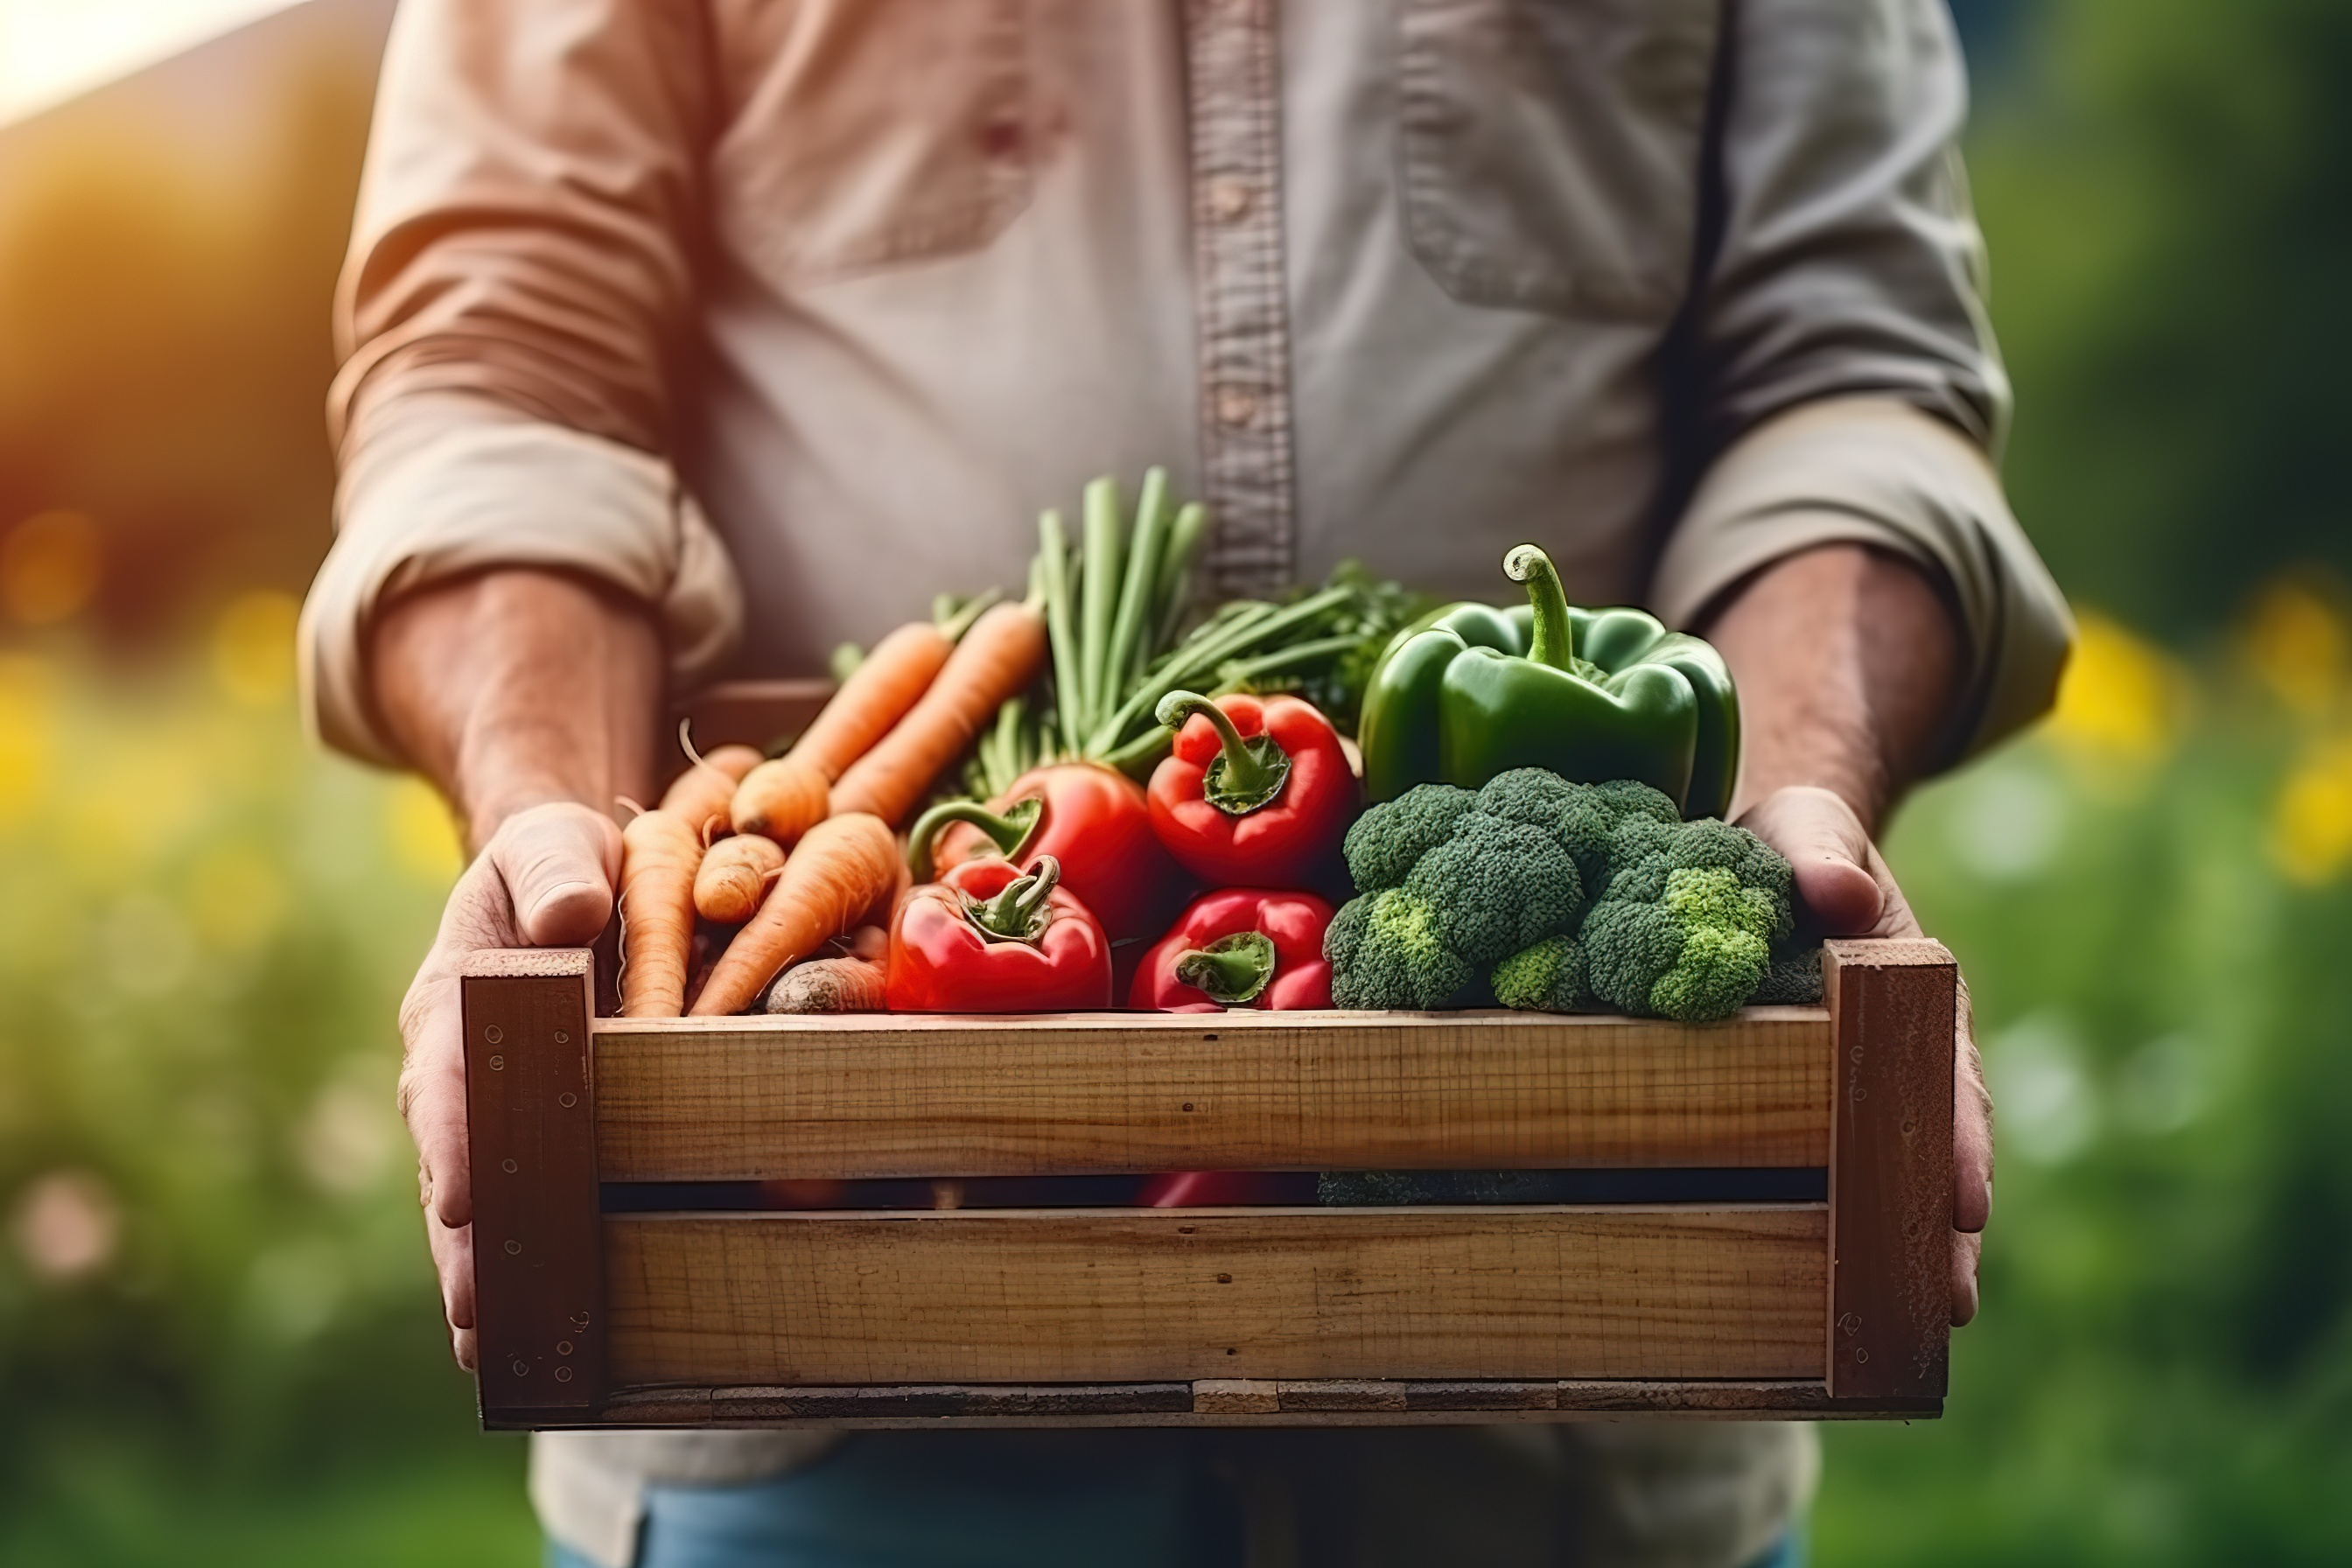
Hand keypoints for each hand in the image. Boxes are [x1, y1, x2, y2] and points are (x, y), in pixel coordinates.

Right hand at [396, 801, 620, 1369]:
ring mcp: (489, 1112)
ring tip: (496, 1350)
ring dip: (486, 1272)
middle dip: (464, 1240)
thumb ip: (558, 868)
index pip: (448, 1073)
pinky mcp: (528, 1137)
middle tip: (480, 1313)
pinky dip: (527, 1261)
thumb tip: (572, 914)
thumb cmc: (563, 861)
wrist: (569, 879)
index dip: (455, 1137)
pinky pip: (519, 1203)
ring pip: (478, 1202)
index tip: (461, 1200)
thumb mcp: (556, 844)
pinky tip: (547, 1327)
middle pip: (453, 1162)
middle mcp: (456, 1069)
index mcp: (454, 1000)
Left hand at [1739, 784, 1991, 1326]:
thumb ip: (1818, 850)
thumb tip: (1839, 897)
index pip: (1942, 1066)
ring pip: (1898, 1161)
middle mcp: (1902, 1038)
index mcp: (1909, 980)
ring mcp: (1864, 1072)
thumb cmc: (1789, 839)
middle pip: (1935, 1135)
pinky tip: (1850, 1286)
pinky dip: (1856, 1214)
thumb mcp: (1802, 825)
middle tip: (1950, 1299)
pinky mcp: (1817, 1095)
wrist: (1768, 848)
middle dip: (1944, 1218)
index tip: (1966, 1200)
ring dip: (1911, 1236)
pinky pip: (1844, 1158)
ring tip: (1926, 1318)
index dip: (1956, 1135)